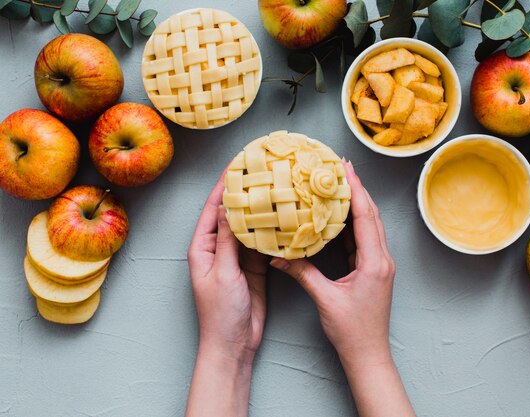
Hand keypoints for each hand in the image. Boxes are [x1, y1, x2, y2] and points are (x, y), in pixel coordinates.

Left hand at [187, 170, 267, 359]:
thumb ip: (227, 241)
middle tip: (259, 170)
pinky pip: (261, 242)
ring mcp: (236, 257)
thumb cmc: (220, 313)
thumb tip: (228, 208)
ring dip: (258, 209)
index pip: (213, 209)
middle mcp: (218, 248)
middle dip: (243, 192)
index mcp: (202, 247)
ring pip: (248, 226)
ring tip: (272, 186)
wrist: (235, 343)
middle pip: (231, 214)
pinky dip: (269, 230)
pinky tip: (280, 216)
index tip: (236, 164)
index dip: (223, 185)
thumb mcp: (223, 272)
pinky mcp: (253, 266)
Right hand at [270, 162, 414, 416]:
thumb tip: (279, 257)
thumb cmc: (352, 331)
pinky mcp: (373, 271)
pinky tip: (339, 216)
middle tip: (341, 169)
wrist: (368, 354)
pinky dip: (353, 224)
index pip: (365, 217)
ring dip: (357, 204)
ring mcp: (379, 265)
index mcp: (375, 263)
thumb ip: (303, 273)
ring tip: (340, 185)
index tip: (345, 170)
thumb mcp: (324, 299)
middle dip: (358, 190)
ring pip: (369, 226)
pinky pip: (364, 240)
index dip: (355, 191)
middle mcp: (382, 259)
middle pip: (371, 215)